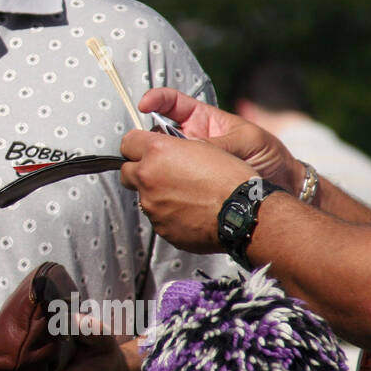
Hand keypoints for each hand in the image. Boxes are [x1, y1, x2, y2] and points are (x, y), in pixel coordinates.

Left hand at [120, 133, 255, 252]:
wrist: (243, 213)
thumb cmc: (230, 179)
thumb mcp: (203, 147)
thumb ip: (172, 147)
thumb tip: (162, 149)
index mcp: (157, 152)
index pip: (127, 142)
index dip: (137, 145)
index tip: (142, 149)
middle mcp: (148, 178)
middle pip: (126, 171)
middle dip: (140, 171)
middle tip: (160, 173)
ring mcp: (151, 205)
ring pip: (142, 196)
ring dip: (156, 194)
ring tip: (184, 195)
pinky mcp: (160, 227)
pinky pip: (157, 217)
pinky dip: (168, 214)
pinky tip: (189, 211)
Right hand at [138, 88, 299, 189]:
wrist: (281, 185)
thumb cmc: (267, 155)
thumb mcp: (245, 141)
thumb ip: (217, 144)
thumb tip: (188, 151)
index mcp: (202, 120)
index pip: (171, 104)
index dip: (155, 100)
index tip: (143, 105)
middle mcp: (190, 140)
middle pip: (157, 134)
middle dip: (148, 138)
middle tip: (148, 148)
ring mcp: (187, 162)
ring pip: (158, 158)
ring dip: (155, 162)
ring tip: (161, 169)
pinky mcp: (186, 183)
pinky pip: (168, 180)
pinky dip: (163, 182)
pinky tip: (169, 187)